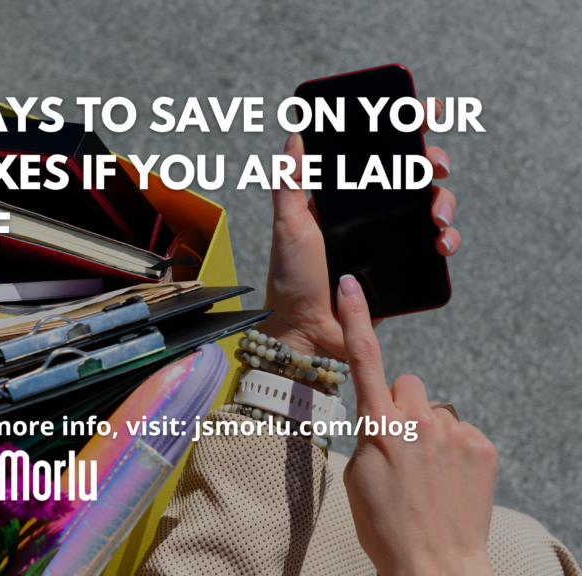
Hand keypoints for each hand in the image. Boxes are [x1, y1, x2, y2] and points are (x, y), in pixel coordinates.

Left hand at [256, 99, 458, 363]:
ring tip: (436, 217)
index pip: (373, 156)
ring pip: (430, 206)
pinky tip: (442, 242)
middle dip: (431, 161)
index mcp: (340, 199)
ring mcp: (387, 240)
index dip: (400, 130)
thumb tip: (295, 134)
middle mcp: (367, 215)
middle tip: (434, 165)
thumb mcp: (287, 226)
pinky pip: (434, 245)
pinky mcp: (402, 267)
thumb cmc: (291, 280)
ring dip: (444, 201)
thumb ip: (289, 182)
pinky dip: (447, 238)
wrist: (308, 332)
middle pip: (411, 175)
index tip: (420, 112)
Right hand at [338, 274, 496, 575]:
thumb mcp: (356, 475)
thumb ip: (368, 432)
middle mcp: (418, 422)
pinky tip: (448, 476)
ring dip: (429, 429)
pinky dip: (453, 446)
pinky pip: (461, 428)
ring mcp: (454, 433)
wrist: (433, 564)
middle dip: (402, 404)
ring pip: (435, 408)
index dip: (355, 317)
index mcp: (379, 427)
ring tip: (427, 469)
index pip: (364, 358)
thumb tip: (381, 415)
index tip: (350, 287)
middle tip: (401, 443)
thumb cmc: (385, 525)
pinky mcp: (482, 446)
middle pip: (408, 383)